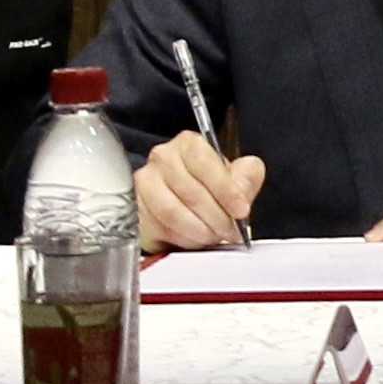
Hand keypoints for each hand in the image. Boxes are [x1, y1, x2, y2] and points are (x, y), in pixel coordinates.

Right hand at [136, 132, 265, 250]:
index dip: (226, 190)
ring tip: (213, 236)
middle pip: (190, 191)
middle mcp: (162, 158)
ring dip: (199, 230)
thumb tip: (242, 189)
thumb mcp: (236, 176)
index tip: (240, 210)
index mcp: (189, 144)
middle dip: (216, 217)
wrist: (182, 204)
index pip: (204, 162)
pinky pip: (159, 229)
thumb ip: (246, 177)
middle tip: (229, 231)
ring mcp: (144, 184)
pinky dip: (182, 239)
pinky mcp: (135, 210)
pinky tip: (194, 239)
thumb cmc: (208, 186)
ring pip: (172, 212)